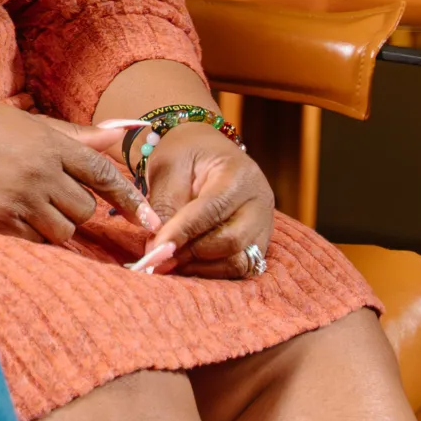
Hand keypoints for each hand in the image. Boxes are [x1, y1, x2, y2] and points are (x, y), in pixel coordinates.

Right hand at [0, 105, 161, 247]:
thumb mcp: (20, 122)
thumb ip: (70, 134)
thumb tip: (118, 133)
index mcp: (47, 142)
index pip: (102, 172)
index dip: (130, 198)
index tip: (147, 219)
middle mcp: (39, 170)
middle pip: (87, 207)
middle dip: (80, 208)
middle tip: (56, 198)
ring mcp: (19, 197)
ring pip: (65, 227)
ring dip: (57, 224)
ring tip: (32, 207)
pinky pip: (37, 240)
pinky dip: (35, 235)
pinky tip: (17, 220)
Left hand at [137, 123, 274, 279]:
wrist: (204, 149)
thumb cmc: (184, 153)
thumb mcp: (168, 167)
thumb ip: (164, 205)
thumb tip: (157, 248)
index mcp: (239, 174)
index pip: (213, 210)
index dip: (183, 233)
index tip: (155, 250)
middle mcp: (260, 201)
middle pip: (231, 241)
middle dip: (191, 253)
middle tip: (158, 257)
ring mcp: (264, 224)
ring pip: (239, 261)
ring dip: (201, 267)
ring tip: (170, 261)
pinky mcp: (259, 242)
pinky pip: (241, 267)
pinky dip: (212, 271)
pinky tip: (187, 264)